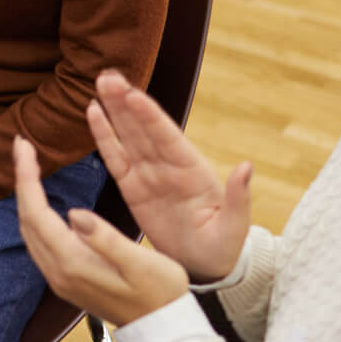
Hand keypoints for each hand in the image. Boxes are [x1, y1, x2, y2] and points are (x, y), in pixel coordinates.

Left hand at [15, 136, 188, 326]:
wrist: (163, 330)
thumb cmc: (160, 293)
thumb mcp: (140, 263)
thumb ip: (106, 238)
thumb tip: (74, 214)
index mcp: (72, 263)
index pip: (37, 213)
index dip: (27, 178)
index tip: (24, 147)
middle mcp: (57, 272)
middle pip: (26, 219)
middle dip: (22, 181)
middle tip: (23, 147)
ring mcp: (58, 279)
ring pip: (30, 231)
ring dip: (26, 198)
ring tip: (29, 168)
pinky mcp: (65, 281)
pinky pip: (39, 242)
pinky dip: (35, 215)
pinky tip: (43, 202)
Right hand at [88, 70, 250, 282]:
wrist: (203, 265)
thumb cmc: (222, 247)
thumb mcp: (234, 226)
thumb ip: (238, 197)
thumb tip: (246, 167)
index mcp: (192, 171)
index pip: (167, 138)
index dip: (149, 116)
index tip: (133, 95)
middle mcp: (169, 166)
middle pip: (143, 128)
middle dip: (126, 102)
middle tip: (109, 76)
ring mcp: (149, 174)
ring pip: (128, 135)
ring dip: (114, 109)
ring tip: (100, 82)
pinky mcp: (132, 187)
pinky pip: (115, 158)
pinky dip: (104, 135)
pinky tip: (94, 113)